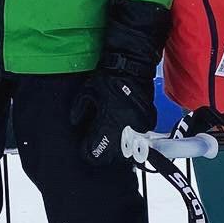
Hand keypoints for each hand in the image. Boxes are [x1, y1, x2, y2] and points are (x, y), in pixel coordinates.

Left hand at [70, 0, 168, 165]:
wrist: (132, 65)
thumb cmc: (108, 79)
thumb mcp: (86, 93)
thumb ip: (78, 110)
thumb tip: (75, 122)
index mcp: (109, 125)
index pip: (97, 154)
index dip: (89, 152)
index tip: (86, 147)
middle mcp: (126, 131)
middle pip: (113, 157)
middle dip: (104, 152)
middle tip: (97, 143)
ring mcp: (140, 128)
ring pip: (127, 149)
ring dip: (118, 145)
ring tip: (111, 135)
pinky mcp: (149, 122)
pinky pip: (138, 137)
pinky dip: (130, 136)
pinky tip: (123, 126)